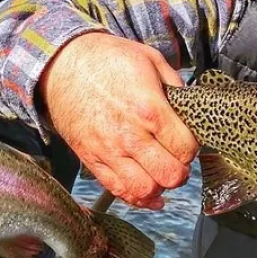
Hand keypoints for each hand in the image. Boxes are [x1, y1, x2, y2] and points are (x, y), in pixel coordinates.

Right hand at [39, 33, 197, 208]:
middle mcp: (129, 135)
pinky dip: (137, 198)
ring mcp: (108, 151)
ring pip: (145, 190)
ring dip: (160, 187)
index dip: (193, 148)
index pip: (185, 148)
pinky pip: (118, 190)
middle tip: (178, 160)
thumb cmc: (107, 59)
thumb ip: (175, 85)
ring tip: (161, 173)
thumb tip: (191, 106)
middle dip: (181, 170)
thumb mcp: (150, 59)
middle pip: (170, 175)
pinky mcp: (92, 159)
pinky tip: (149, 193)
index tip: (188, 141)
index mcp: (149, 109)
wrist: (63, 65)